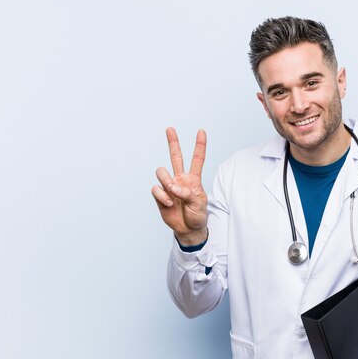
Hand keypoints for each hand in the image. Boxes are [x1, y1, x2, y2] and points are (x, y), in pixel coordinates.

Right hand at [151, 127, 208, 245]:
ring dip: (166, 180)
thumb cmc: (197, 215)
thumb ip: (188, 193)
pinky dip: (162, 196)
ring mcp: (169, 186)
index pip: (197, 159)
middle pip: (176, 157)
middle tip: (170, 129)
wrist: (188, 229)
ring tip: (172, 191)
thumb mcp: (199, 204)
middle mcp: (180, 179)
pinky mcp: (160, 195)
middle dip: (173, 142)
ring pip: (161, 171)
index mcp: (193, 179)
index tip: (201, 131)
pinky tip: (169, 203)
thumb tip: (173, 186)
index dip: (199, 145)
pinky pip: (156, 189)